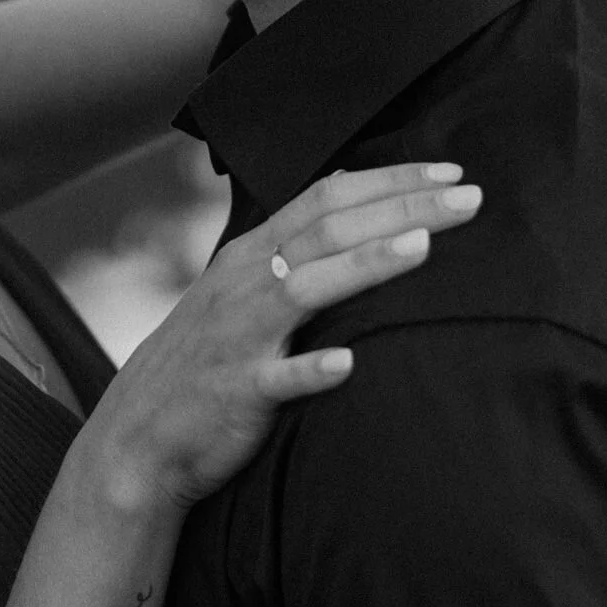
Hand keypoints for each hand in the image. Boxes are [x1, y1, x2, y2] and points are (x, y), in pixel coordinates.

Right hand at [92, 163, 482, 512]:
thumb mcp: (240, 287)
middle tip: (468, 195)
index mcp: (253, 254)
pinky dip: (310, 369)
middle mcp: (247, 283)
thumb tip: (347, 185)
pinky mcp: (237, 391)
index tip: (450, 169)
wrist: (138, 436)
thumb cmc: (205, 358)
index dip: (389, 180)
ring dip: (364, 266)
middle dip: (401, 207)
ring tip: (423, 246)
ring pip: (305, 289)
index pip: (327, 198)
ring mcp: (241, 336)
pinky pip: (276, 378)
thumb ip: (292, 243)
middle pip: (328, 230)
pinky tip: (348, 364)